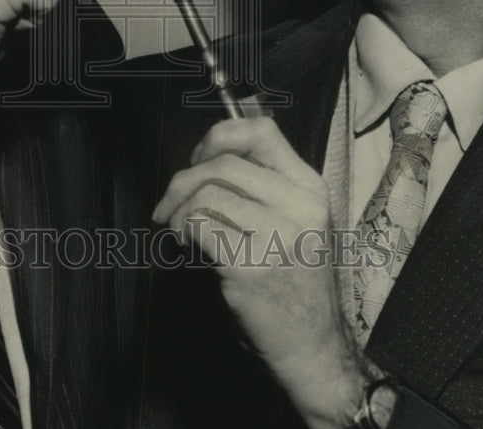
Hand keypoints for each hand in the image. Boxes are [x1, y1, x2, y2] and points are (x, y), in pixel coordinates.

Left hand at [152, 117, 378, 427]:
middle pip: (224, 161)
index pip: (262, 131)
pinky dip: (181, 229)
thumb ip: (262, 187)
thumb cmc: (293, 284)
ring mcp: (279, 236)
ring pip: (207, 192)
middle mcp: (300, 205)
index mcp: (309, 187)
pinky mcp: (252, 266)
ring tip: (175, 228)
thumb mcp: (294, 222)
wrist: (313, 349)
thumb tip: (205, 155)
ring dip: (177, 208)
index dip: (220, 135)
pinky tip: (183, 244)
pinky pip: (200, 225)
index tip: (199, 158)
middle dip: (183, 177)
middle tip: (169, 202)